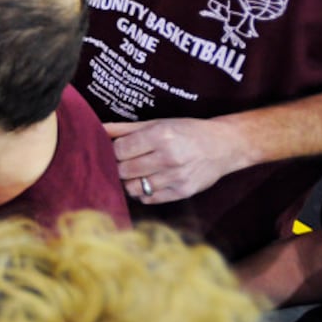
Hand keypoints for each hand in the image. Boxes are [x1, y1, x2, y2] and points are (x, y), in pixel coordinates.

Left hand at [104, 116, 248, 204]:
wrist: (224, 145)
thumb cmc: (187, 131)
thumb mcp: (158, 123)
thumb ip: (125, 128)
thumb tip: (97, 129)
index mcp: (161, 135)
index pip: (120, 150)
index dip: (114, 150)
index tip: (119, 149)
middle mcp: (169, 157)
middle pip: (124, 170)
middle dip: (120, 166)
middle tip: (126, 162)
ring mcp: (176, 177)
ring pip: (133, 187)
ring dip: (130, 181)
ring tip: (137, 172)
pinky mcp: (183, 192)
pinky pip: (149, 198)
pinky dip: (143, 192)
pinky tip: (149, 181)